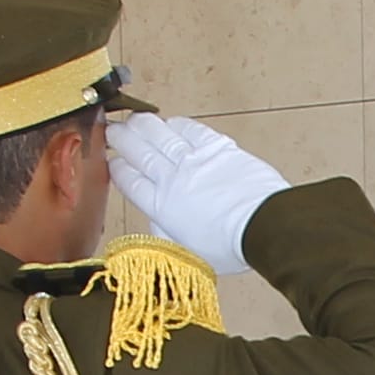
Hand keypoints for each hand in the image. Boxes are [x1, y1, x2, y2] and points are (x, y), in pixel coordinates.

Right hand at [102, 108, 291, 273]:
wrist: (262, 225)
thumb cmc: (230, 246)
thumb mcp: (188, 253)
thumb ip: (167, 236)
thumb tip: (159, 225)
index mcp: (161, 208)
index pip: (130, 183)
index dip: (118, 170)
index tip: (112, 162)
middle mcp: (172, 180)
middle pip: (139, 154)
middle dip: (121, 140)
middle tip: (112, 131)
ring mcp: (193, 161)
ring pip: (159, 136)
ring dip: (142, 126)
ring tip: (133, 120)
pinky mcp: (216, 147)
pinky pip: (190, 129)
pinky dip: (176, 124)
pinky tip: (170, 122)